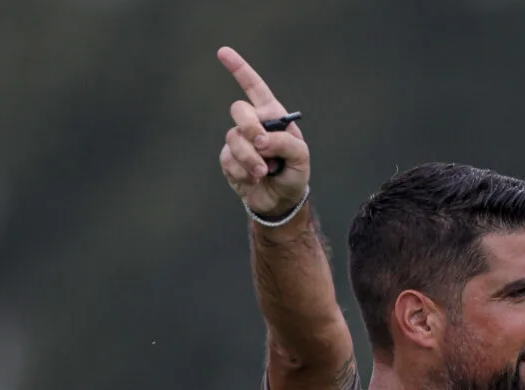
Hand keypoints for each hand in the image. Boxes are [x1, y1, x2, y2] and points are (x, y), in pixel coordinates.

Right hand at [217, 46, 309, 215]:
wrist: (281, 201)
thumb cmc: (294, 173)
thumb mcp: (301, 157)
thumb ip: (285, 143)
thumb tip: (260, 140)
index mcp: (271, 115)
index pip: (254, 87)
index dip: (239, 69)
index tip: (223, 52)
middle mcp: (253, 124)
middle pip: (239, 110)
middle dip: (250, 127)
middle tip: (262, 144)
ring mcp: (238, 141)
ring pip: (234, 139)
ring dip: (250, 158)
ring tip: (264, 172)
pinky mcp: (229, 160)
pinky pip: (229, 160)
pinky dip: (244, 172)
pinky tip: (255, 179)